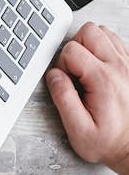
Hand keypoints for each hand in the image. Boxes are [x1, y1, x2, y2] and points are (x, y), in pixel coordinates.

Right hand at [46, 22, 128, 174]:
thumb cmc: (110, 142)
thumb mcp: (79, 130)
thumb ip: (63, 99)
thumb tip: (53, 76)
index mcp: (103, 81)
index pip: (72, 49)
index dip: (61, 63)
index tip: (67, 81)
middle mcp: (120, 68)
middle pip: (90, 31)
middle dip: (75, 46)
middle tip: (75, 69)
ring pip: (104, 32)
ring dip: (90, 45)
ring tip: (87, 67)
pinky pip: (117, 42)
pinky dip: (104, 48)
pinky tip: (99, 67)